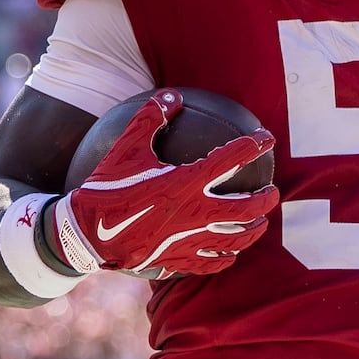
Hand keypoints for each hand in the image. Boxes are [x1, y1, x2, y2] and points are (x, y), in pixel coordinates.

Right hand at [52, 89, 278, 278]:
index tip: (266, 137)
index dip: (253, 145)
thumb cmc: (106, 188)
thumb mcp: (126, 148)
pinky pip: (212, 263)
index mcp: (186, 182)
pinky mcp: (178, 260)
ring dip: (253, 230)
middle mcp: (195, 213)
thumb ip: (151, 118)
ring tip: (260, 223)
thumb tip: (172, 95)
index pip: (231, 159)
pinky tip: (230, 254)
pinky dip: (226, 257)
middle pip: (246, 209)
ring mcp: (189, 240)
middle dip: (265, 200)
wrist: (85, 235)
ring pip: (236, 239)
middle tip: (273, 192)